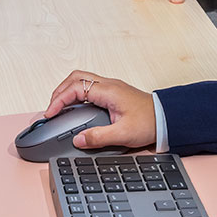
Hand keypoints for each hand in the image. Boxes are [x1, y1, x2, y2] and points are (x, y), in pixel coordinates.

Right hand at [42, 72, 156, 149]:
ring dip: (67, 90)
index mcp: (109, 91)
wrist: (167, 118)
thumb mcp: (123, 134)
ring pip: (82, 79)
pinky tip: (75, 107)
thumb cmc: (150, 123)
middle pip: (76, 78)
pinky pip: (89, 86)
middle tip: (51, 108)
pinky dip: (76, 93)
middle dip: (59, 91)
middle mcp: (109, 85)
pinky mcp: (114, 93)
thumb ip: (98, 137)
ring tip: (59, 106)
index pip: (75, 88)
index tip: (50, 113)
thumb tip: (78, 139)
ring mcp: (111, 87)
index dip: (59, 100)